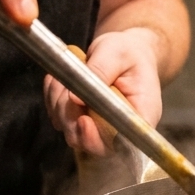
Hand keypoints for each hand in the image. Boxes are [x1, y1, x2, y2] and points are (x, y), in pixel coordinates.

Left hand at [44, 28, 162, 154]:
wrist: (124, 51)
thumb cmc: (128, 52)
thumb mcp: (117, 52)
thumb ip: (101, 71)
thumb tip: (76, 97)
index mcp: (141, 116)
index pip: (121, 142)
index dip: (98, 139)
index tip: (83, 120)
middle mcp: (120, 129)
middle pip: (90, 142)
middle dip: (71, 116)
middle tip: (68, 87)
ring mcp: (98, 128)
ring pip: (70, 130)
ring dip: (59, 104)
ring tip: (66, 76)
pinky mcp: (81, 121)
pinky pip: (59, 119)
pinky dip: (53, 99)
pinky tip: (61, 80)